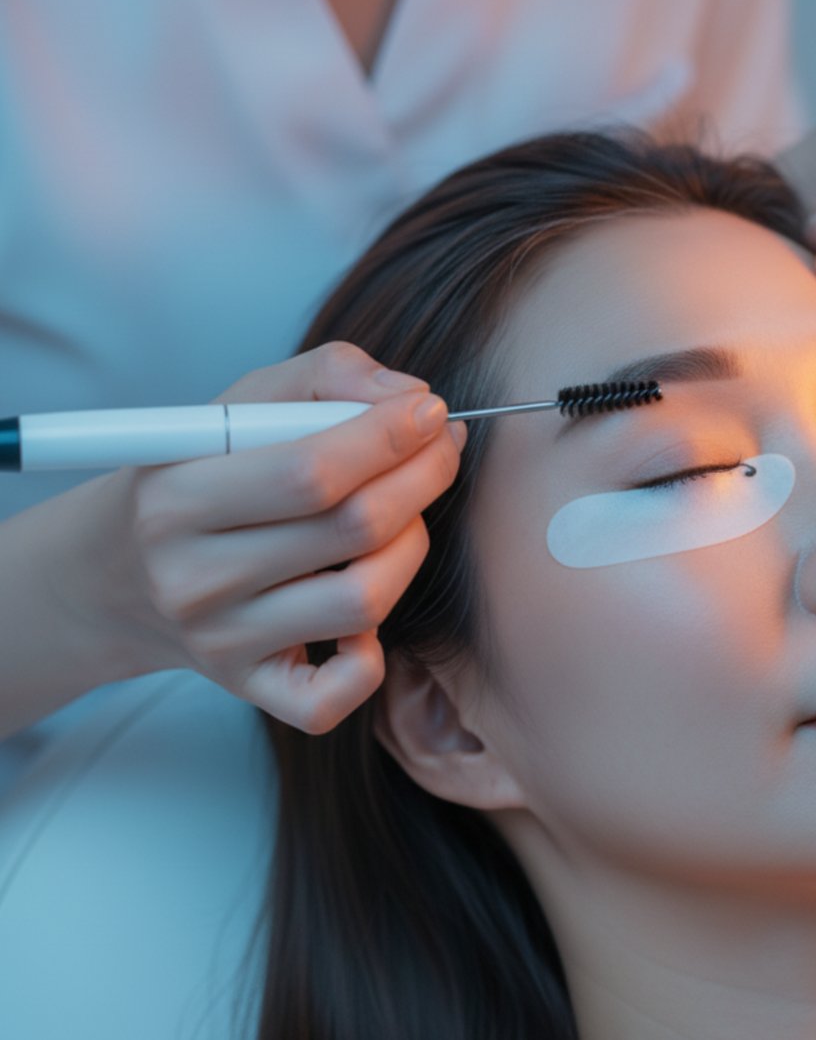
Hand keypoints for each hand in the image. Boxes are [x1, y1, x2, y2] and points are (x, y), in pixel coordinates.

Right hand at [74, 342, 466, 732]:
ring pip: (363, 601)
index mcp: (177, 497)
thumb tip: (409, 397)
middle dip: (422, 478)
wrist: (119, 572)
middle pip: (352, 529)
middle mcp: (193, 577)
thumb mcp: (239, 405)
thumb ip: (326, 376)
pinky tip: (364, 612)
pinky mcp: (251, 688)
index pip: (313, 470)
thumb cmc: (200, 473)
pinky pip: (336, 695)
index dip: (392, 436)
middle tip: (440, 450)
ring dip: (411, 549)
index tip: (431, 411)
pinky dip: (369, 657)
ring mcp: (222, 641)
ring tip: (404, 518)